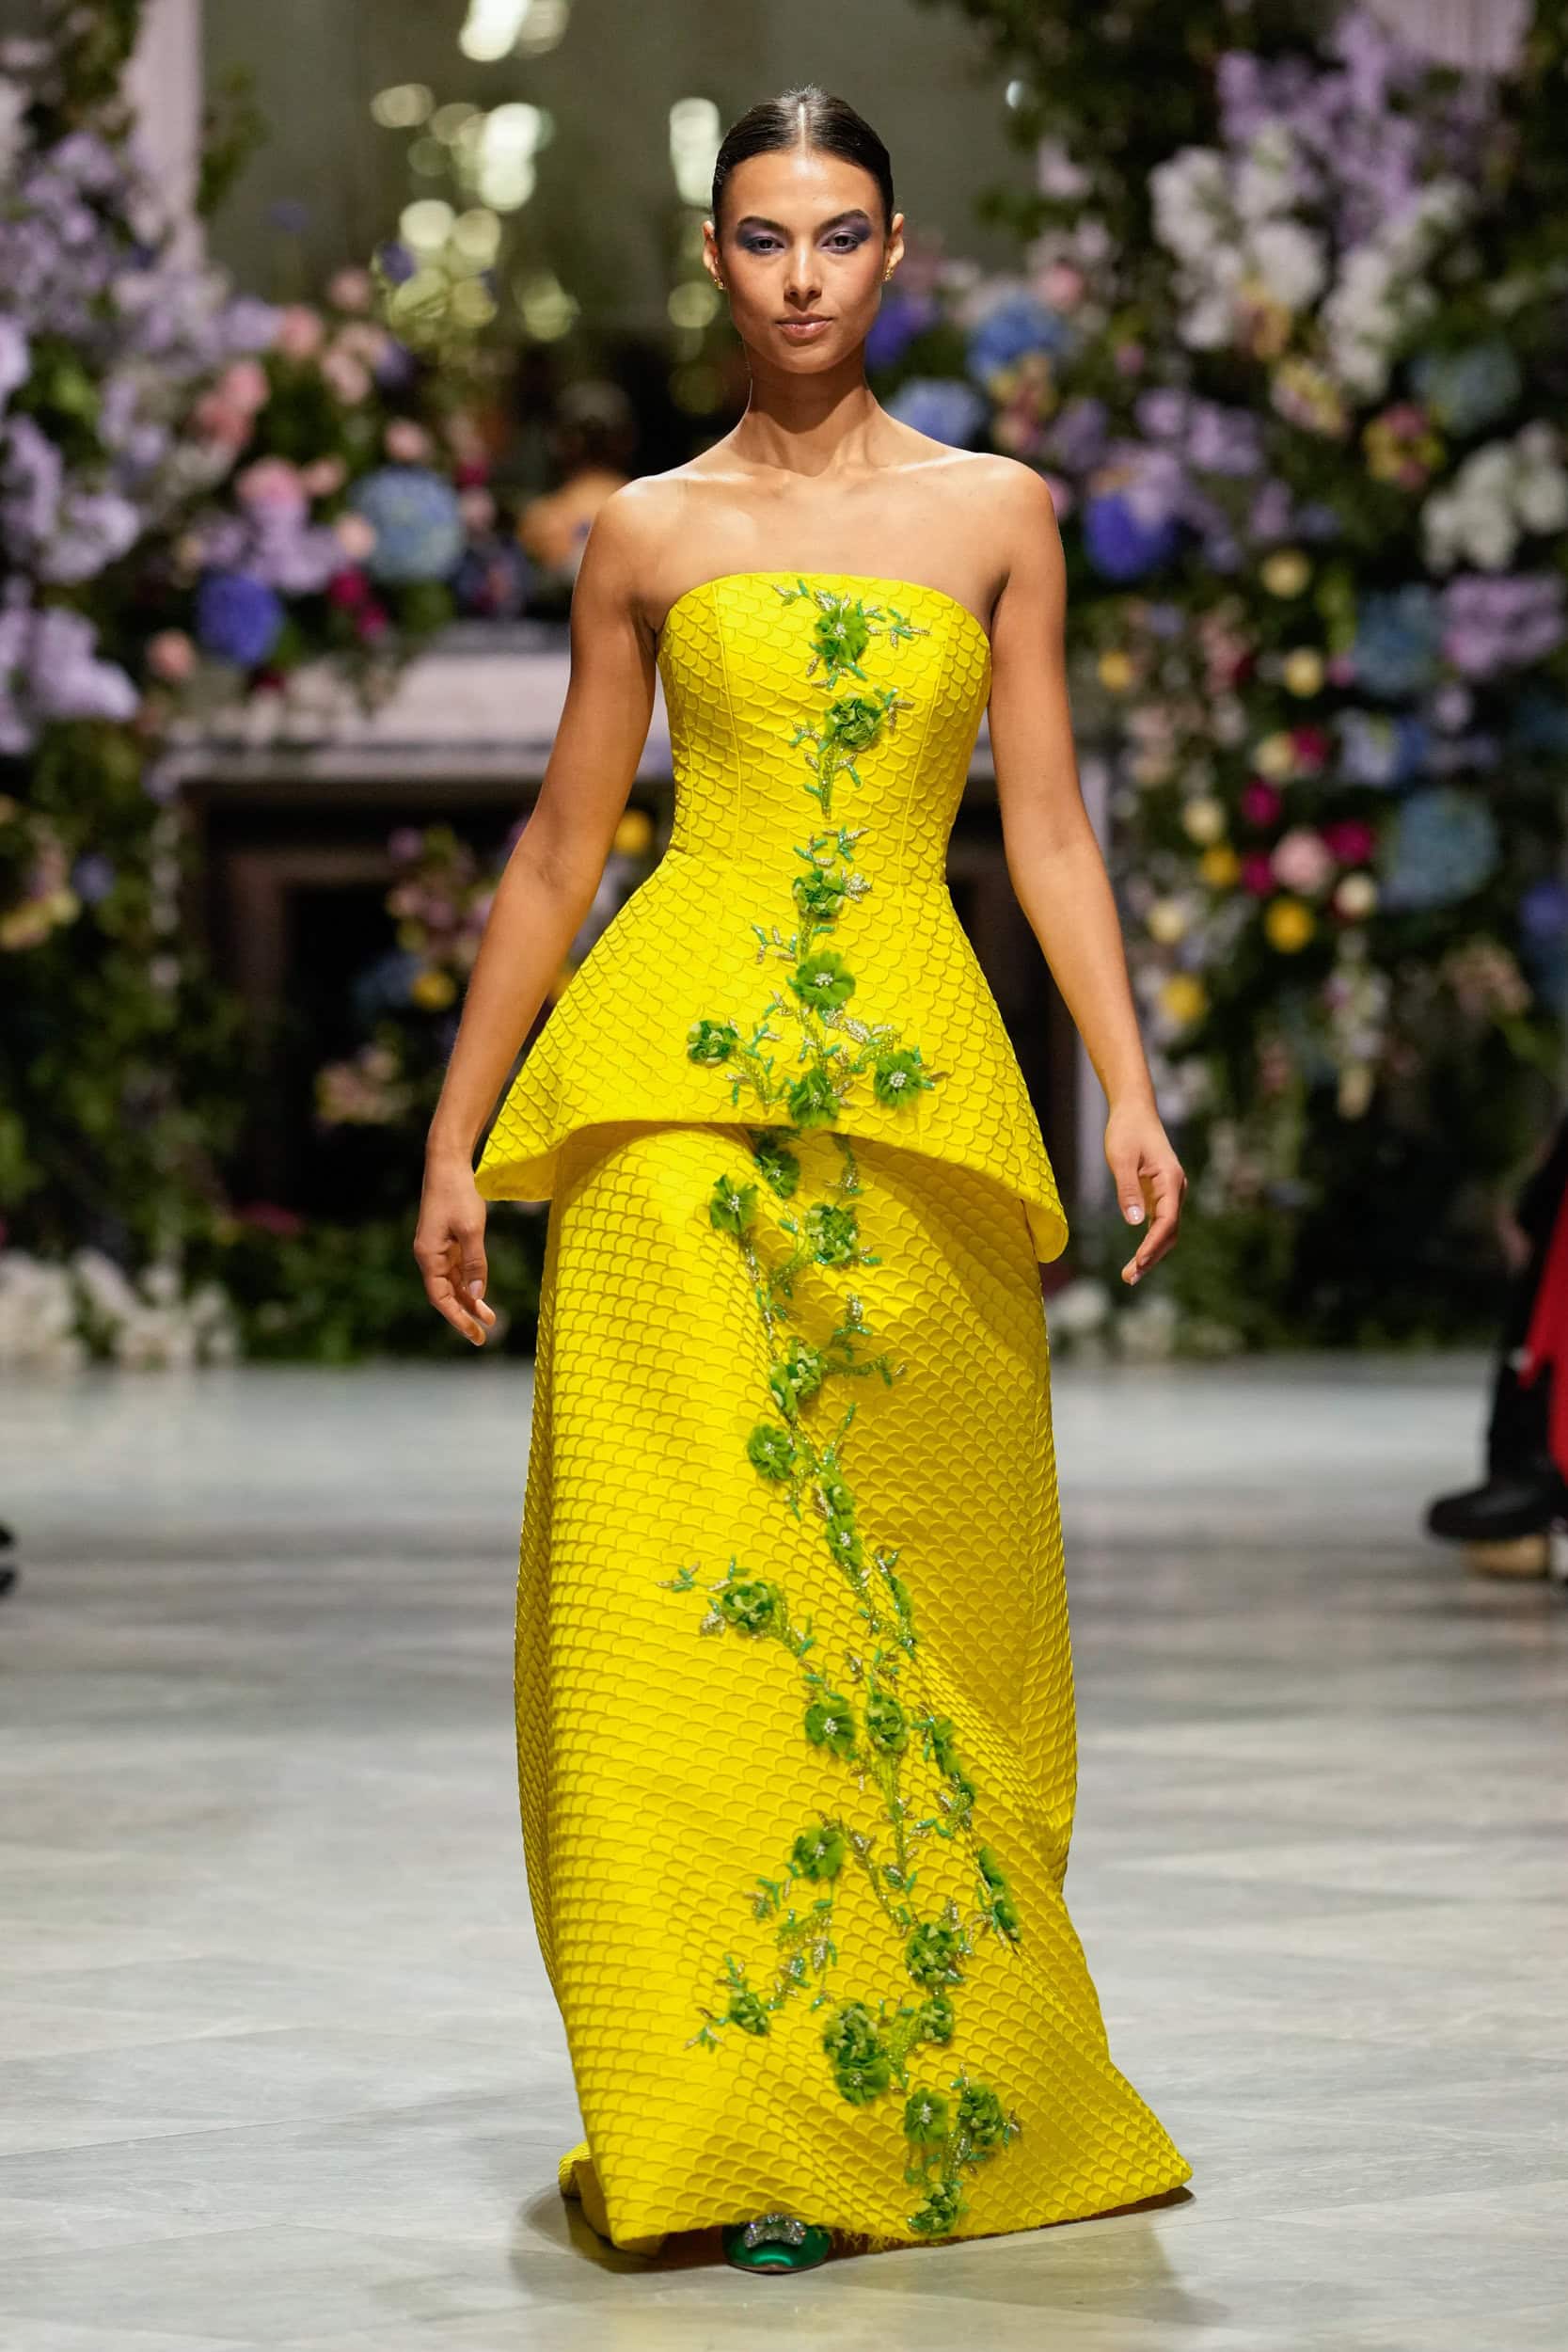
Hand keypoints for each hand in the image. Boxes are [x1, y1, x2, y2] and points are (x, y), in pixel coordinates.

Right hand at [414, 1155, 499, 1345]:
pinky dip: (469, 1282)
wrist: (447, 1164)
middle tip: (483, 1337)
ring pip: (452, 1283)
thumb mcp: (471, 1229)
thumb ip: (475, 1262)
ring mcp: (437, 1249)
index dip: (457, 1318)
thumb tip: (478, 1293)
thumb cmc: (458, 1193)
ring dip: (469, 1300)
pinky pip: (457, 1269)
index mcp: (428, 1255)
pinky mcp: (446, 1241)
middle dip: (464, 1315)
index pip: (440, 1297)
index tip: (474, 1333)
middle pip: (446, 1294)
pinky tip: (482, 1293)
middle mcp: (429, 1256)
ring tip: (490, 1318)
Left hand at [1105, 1099, 1185, 1285]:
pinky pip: (1159, 1224)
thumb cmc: (1127, 1131)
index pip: (1167, 1221)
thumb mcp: (1122, 1158)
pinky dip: (1149, 1242)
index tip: (1138, 1262)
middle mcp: (1175, 1190)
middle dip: (1152, 1257)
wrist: (1134, 1112)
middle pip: (1169, 1232)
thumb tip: (1134, 1223)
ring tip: (1130, 1275)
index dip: (1153, 1244)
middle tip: (1130, 1277)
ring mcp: (1169, 1193)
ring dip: (1151, 1254)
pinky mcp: (1160, 1195)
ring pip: (1165, 1231)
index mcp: (1171, 1180)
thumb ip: (1128, 1189)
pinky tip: (1137, 1259)